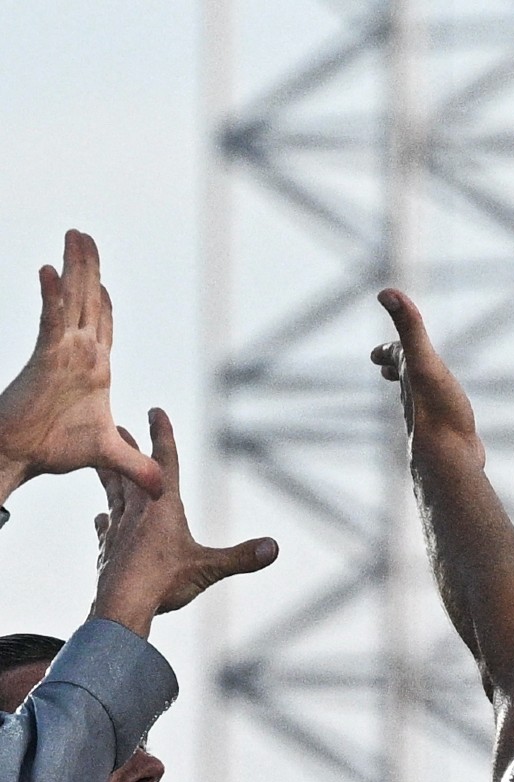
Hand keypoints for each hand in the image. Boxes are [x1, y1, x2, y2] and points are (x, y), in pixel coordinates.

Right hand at [0, 231, 162, 501]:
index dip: (104, 303)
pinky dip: (52, 297)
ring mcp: (64, 352)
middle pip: (89, 302)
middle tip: (83, 235)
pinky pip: (51, 321)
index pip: (103, 326)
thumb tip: (161, 485)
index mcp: (96, 369)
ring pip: (74, 302)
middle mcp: (82, 354)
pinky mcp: (45, 359)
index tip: (102, 279)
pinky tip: (49, 271)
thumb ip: (136, 465)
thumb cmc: (56, 451)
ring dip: (74, 267)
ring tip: (75, 235)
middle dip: (87, 268)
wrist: (23, 457)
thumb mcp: (108, 455)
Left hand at [91, 409, 277, 637]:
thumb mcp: (209, 568)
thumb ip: (242, 556)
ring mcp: (118, 530)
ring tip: (102, 463)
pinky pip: (106, 527)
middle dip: (127, 448)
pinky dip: (105, 520)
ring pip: (113, 494)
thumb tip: (274, 547)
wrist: (120, 605)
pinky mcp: (108, 549)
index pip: (165, 463)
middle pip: (131, 472)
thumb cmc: (164, 582)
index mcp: (162, 508)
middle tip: (117, 426)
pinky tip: (102, 517)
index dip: (162, 435)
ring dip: (109, 476)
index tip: (155, 411)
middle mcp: (137, 512)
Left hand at [372, 290, 482, 463]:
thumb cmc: (437, 409)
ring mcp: (432, 420)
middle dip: (396, 369)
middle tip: (388, 365)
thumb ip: (409, 327)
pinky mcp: (451, 438)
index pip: (393, 357)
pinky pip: (443, 424)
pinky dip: (442, 418)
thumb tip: (386, 291)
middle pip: (402, 380)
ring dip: (417, 394)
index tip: (378, 351)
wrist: (449, 458)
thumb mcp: (424, 360)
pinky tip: (451, 425)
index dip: (387, 350)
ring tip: (420, 392)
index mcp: (409, 377)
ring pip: (420, 403)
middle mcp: (415, 398)